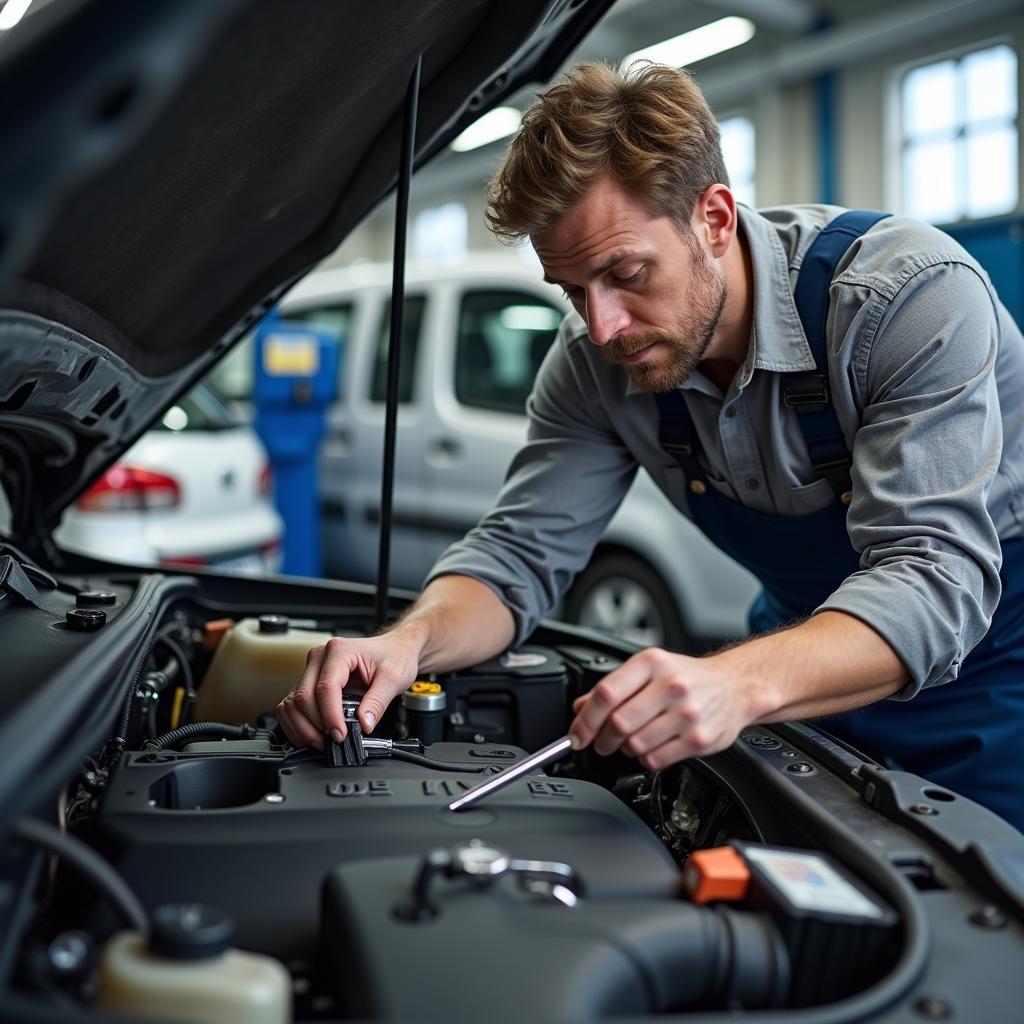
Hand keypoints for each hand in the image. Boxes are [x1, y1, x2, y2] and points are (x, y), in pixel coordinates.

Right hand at [276, 633, 420, 749]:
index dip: (331, 715)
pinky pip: (292, 704)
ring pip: (293, 702)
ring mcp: (312, 669)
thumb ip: (377, 702)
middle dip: (316, 725)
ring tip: (322, 741)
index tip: (341, 734)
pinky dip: (297, 723)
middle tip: (334, 740)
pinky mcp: (309, 681)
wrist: (395, 648)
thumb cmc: (394, 656)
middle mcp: (320, 657)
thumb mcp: (393, 679)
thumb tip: (363, 724)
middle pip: (304, 697)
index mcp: (340, 651)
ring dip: (303, 727)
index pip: (326, 688)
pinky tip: (311, 734)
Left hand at [568, 647, 753, 770]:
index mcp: (652, 664)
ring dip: (625, 749)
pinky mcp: (698, 739)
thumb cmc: (689, 677)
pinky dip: (646, 758)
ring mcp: (686, 714)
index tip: (577, 735)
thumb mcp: (649, 670)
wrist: (735, 686)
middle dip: (602, 740)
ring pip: (635, 745)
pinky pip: (655, 759)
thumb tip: (580, 707)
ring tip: (632, 740)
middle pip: (618, 723)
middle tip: (601, 742)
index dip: (585, 719)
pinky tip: (652, 746)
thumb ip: (614, 687)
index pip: (606, 694)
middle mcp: (670, 686)